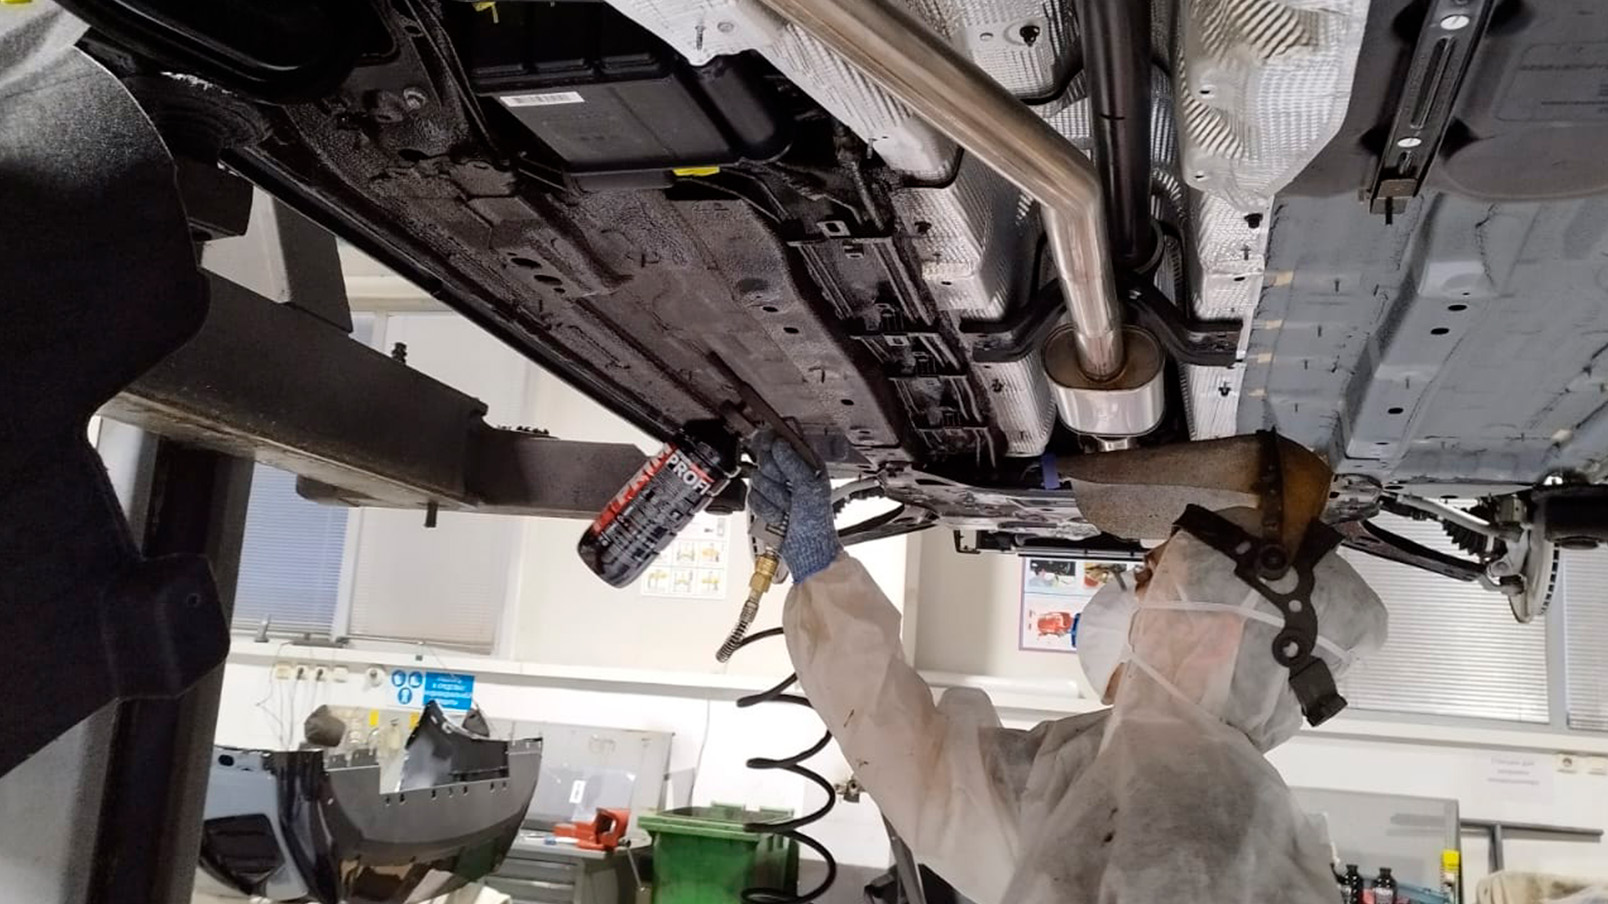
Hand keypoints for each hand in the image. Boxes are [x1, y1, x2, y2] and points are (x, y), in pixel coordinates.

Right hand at [747, 434, 840, 582]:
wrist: (806, 551)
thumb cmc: (816, 523)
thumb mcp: (809, 489)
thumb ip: (793, 464)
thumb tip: (779, 445)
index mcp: (806, 465)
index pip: (783, 442)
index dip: (773, 442)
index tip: (768, 446)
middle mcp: (790, 474)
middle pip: (765, 460)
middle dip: (774, 479)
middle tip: (787, 491)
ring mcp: (776, 489)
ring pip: (757, 480)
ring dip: (772, 498)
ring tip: (786, 509)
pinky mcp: (765, 503)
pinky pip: (753, 498)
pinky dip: (765, 510)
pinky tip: (777, 516)